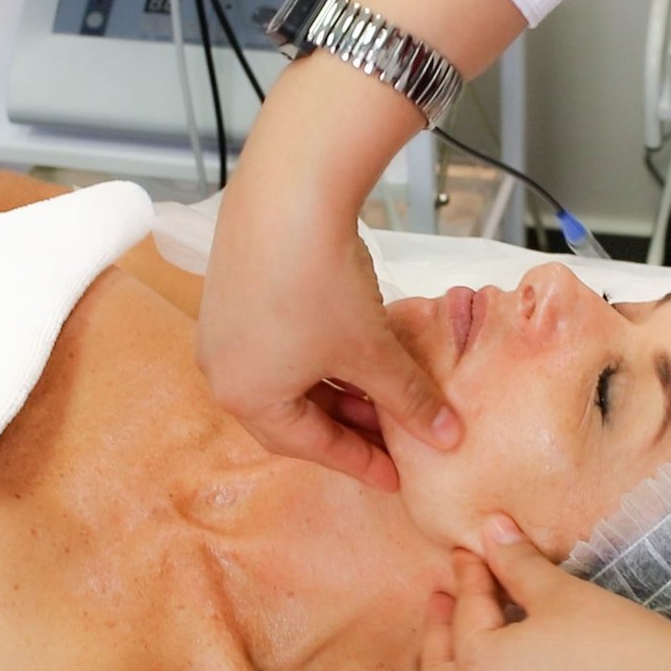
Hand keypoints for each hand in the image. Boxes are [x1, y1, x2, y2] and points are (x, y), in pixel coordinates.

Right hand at [198, 189, 458, 491]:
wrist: (289, 195)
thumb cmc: (323, 287)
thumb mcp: (372, 352)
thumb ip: (410, 400)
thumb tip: (448, 437)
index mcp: (247, 397)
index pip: (311, 446)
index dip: (360, 461)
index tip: (396, 476)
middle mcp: (222, 370)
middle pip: (293, 416)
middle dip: (346, 426)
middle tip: (393, 438)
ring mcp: (222, 329)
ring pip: (288, 378)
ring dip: (335, 389)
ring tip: (382, 392)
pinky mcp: (232, 291)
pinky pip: (279, 344)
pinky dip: (319, 356)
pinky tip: (352, 347)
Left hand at [420, 516, 670, 670]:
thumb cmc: (622, 648)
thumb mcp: (562, 595)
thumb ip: (517, 563)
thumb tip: (491, 529)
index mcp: (478, 670)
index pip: (466, 610)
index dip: (469, 573)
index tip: (470, 549)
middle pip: (441, 665)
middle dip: (440, 627)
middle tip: (444, 593)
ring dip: (457, 661)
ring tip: (469, 628)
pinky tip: (504, 668)